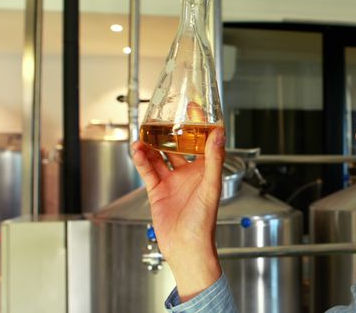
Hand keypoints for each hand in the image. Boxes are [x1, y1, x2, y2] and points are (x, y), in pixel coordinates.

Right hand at [131, 126, 225, 301]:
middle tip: (163, 116)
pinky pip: (148, 170)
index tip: (194, 108)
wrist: (186, 247)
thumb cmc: (204, 223)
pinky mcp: (158, 190)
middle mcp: (190, 174)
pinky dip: (142, 160)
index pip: (204, 142)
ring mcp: (173, 181)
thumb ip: (214, 159)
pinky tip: (137, 150)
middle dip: (171, 132)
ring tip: (144, 133)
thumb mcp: (211, 186)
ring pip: (160, 156)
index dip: (200, 125)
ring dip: (152, 145)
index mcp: (206, 171)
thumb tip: (218, 135)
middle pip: (179, 146)